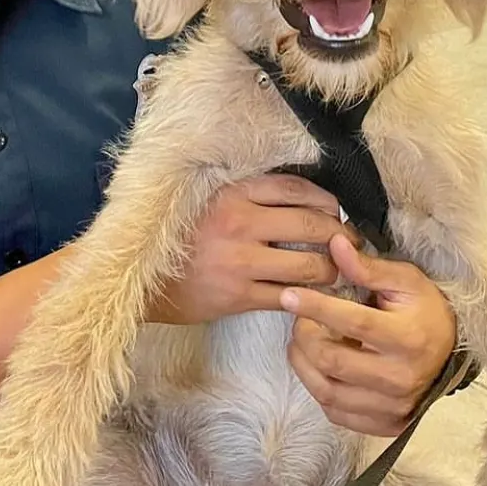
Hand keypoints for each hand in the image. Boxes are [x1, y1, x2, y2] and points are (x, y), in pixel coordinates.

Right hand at [147, 176, 354, 325]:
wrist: (139, 281)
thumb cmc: (177, 240)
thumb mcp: (206, 203)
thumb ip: (245, 198)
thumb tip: (299, 201)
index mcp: (231, 193)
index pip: (295, 189)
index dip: (326, 200)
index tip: (336, 211)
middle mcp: (239, 223)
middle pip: (312, 225)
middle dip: (339, 236)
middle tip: (347, 244)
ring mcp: (240, 262)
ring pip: (309, 265)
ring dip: (331, 271)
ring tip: (334, 273)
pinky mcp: (239, 296)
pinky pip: (290, 296)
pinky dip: (308, 297)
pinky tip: (312, 296)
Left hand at [280, 232, 457, 435]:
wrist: (451, 354)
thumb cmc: (426, 311)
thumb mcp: (406, 281)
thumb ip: (368, 267)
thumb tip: (334, 244)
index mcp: (408, 339)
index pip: (353, 323)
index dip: (316, 307)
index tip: (289, 295)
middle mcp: (400, 378)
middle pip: (332, 360)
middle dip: (305, 335)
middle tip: (301, 318)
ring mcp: (392, 406)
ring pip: (326, 391)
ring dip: (304, 362)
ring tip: (303, 340)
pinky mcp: (383, 424)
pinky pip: (335, 413)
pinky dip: (317, 388)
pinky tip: (318, 367)